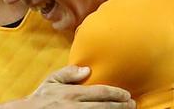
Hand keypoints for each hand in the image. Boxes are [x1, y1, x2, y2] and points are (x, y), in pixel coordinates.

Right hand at [19, 66, 135, 108]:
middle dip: (121, 106)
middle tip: (133, 105)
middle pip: (104, 107)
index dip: (116, 93)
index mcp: (71, 93)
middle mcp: (75, 106)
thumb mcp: (52, 81)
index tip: (127, 94)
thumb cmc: (40, 98)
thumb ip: (69, 73)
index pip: (100, 92)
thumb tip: (87, 69)